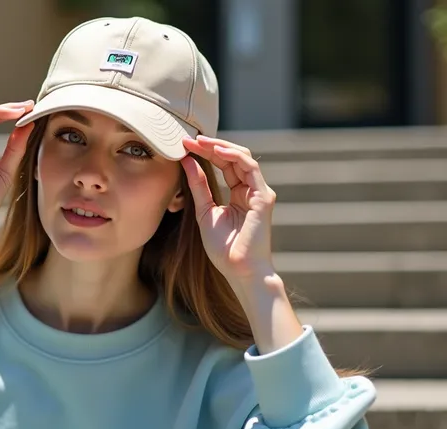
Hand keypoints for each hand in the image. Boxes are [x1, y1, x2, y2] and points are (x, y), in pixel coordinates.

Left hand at [180, 135, 275, 282]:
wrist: (238, 269)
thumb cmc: (223, 248)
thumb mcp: (204, 211)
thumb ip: (198, 186)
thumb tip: (187, 161)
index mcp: (238, 194)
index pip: (224, 164)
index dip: (205, 152)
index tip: (185, 145)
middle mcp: (250, 190)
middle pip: (232, 157)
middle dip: (211, 146)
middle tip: (190, 139)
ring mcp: (259, 192)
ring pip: (242, 158)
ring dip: (220, 147)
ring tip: (199, 141)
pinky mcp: (263, 197)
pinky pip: (250, 168)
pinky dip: (233, 156)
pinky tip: (216, 151)